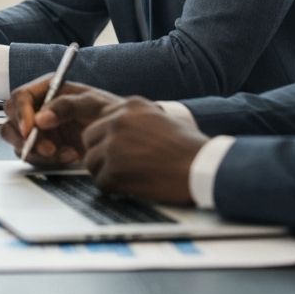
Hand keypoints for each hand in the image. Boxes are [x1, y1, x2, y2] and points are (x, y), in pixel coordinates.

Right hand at [1, 76, 122, 165]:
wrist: (119, 137)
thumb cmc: (109, 113)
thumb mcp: (92, 103)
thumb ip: (65, 105)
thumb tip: (40, 118)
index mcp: (47, 89)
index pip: (20, 96)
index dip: (21, 113)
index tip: (29, 130)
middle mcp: (38, 107)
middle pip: (11, 118)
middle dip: (23, 137)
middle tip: (46, 149)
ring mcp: (38, 129)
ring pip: (16, 140)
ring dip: (36, 151)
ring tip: (63, 154)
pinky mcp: (41, 147)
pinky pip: (31, 156)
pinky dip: (47, 161)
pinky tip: (70, 156)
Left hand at [82, 99, 208, 204]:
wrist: (204, 168)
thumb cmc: (189, 148)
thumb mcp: (160, 118)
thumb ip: (134, 118)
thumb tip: (112, 128)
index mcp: (130, 106)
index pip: (101, 118)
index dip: (107, 136)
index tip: (117, 148)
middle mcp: (118, 121)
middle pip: (89, 137)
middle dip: (100, 152)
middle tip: (118, 166)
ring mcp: (114, 145)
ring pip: (91, 160)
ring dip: (105, 171)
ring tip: (127, 178)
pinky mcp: (115, 170)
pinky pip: (100, 180)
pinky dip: (113, 188)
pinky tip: (131, 188)